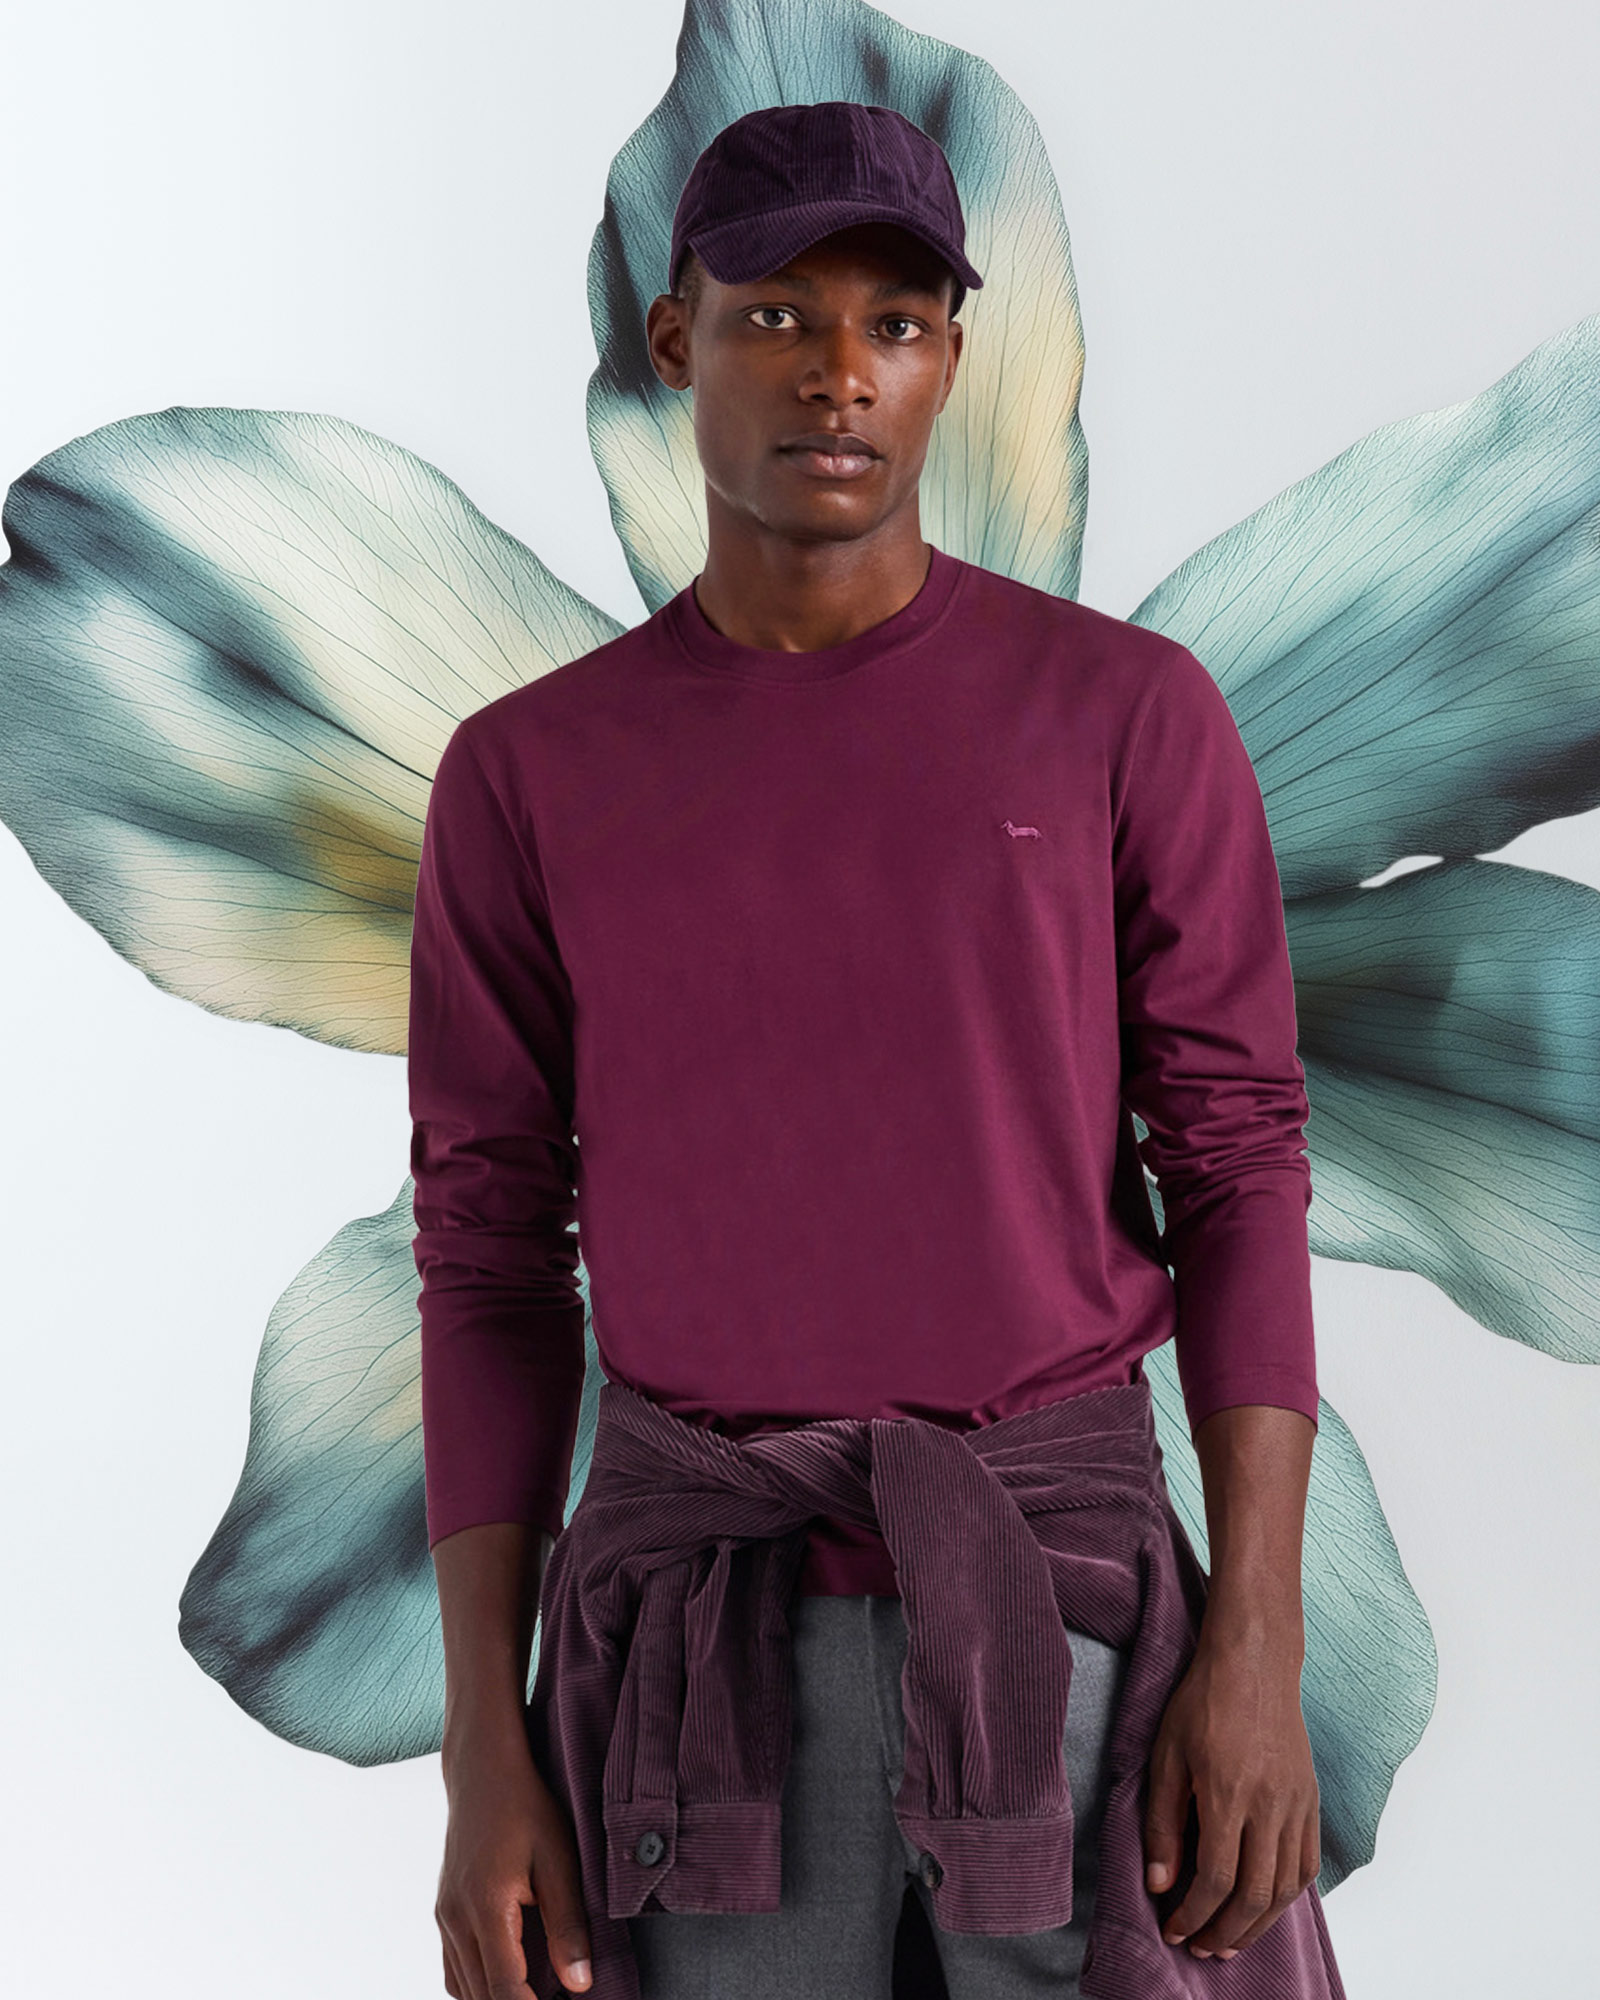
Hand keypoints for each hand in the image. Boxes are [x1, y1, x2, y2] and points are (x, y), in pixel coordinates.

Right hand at [437, 1720, 593, 1996]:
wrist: (482, 1770)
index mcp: (486, 1907)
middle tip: (554, 1998)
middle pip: (480, 1995)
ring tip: (535, 1993)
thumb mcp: (559, 1858)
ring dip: (495, 1998)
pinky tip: (506, 1980)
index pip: (504, 1989)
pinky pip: (453, 1967)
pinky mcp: (443, 1910)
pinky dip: (477, 1985)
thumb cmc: (525, 1806)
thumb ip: (567, 1924)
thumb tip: (579, 1984)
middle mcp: (456, 1919)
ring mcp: (445, 1916)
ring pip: (463, 1986)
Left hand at [1141, 1629, 1321, 1960]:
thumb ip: (1164, 1823)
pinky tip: (1264, 1906)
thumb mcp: (1167, 1756)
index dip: (1195, 1914)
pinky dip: (1286, 1896)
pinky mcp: (1311, 1801)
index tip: (1175, 1929)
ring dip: (1258, 1925)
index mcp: (1229, 1793)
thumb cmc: (1204, 1702)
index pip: (1216, 1878)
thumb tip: (1161, 1884)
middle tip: (1201, 1948)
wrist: (1255, 1662)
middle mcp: (1270, 1805)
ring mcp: (1297, 1804)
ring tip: (1229, 1941)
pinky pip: (1307, 1865)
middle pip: (1254, 1894)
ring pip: (1285, 1888)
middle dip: (1225, 1932)